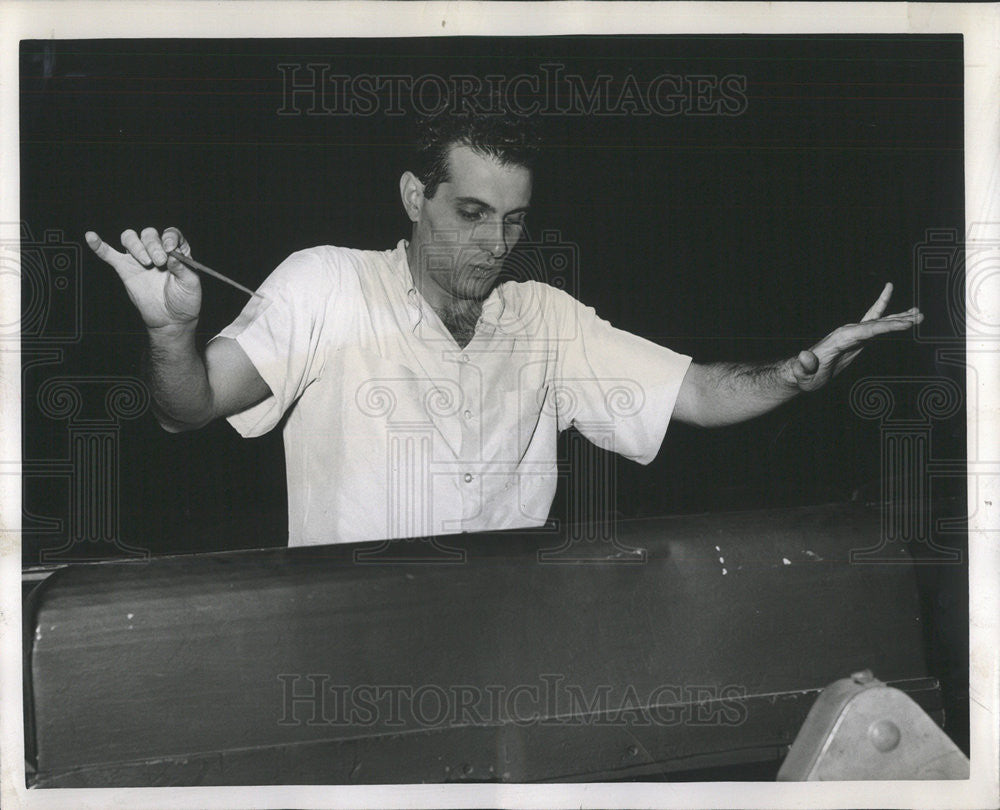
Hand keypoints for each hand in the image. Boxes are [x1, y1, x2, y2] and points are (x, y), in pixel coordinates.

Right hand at [85, 227, 200, 329]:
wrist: (171, 319)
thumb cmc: (184, 300)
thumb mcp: (191, 284)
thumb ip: (183, 267)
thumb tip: (173, 254)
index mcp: (176, 251)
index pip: (170, 233)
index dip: (169, 237)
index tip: (170, 248)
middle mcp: (157, 251)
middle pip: (149, 234)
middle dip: (153, 245)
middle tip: (160, 261)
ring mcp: (139, 259)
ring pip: (130, 238)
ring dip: (136, 246)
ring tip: (146, 262)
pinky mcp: (125, 269)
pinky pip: (108, 254)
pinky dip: (99, 245)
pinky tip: (91, 236)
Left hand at [791, 283, 922, 391]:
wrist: (801, 372)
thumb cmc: (803, 375)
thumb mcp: (802, 374)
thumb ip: (803, 366)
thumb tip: (804, 356)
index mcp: (839, 339)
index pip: (866, 330)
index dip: (886, 326)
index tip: (905, 324)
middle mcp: (847, 333)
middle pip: (875, 323)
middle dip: (897, 320)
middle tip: (918, 316)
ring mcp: (852, 334)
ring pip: (878, 322)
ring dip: (898, 318)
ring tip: (918, 313)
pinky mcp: (857, 339)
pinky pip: (875, 325)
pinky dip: (889, 318)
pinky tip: (903, 314)